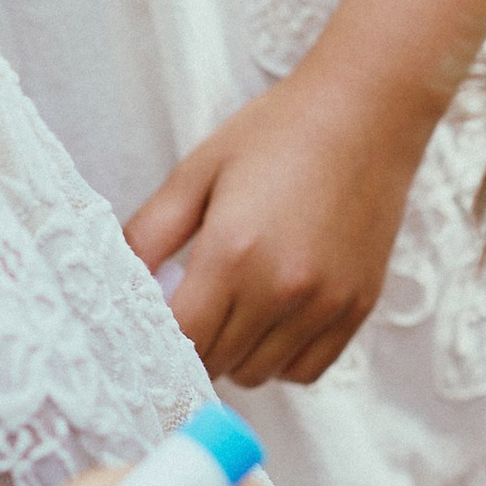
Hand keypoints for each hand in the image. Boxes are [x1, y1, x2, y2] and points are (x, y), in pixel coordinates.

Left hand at [124, 58, 425, 386]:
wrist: (364, 112)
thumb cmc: (276, 134)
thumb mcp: (196, 172)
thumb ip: (149, 233)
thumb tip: (121, 284)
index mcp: (232, 253)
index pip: (181, 337)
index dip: (158, 337)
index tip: (154, 318)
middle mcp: (280, 289)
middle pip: (217, 362)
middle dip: (194, 343)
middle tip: (192, 304)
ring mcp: (324, 304)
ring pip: (259, 373)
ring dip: (236, 353)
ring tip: (234, 306)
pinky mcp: (357, 308)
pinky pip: (306, 370)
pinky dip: (281, 358)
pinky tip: (273, 317)